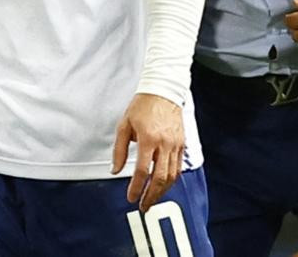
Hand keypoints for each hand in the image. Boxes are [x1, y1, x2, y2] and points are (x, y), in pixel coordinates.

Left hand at [111, 93, 184, 211]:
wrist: (163, 90)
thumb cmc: (142, 106)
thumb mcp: (124, 125)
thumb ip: (119, 150)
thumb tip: (115, 170)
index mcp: (149, 139)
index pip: (143, 171)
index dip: (136, 187)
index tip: (130, 197)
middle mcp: (164, 144)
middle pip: (160, 178)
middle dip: (151, 196)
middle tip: (143, 207)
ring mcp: (175, 144)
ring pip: (171, 176)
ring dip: (162, 191)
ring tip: (152, 199)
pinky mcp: (182, 143)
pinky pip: (178, 167)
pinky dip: (171, 180)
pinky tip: (164, 185)